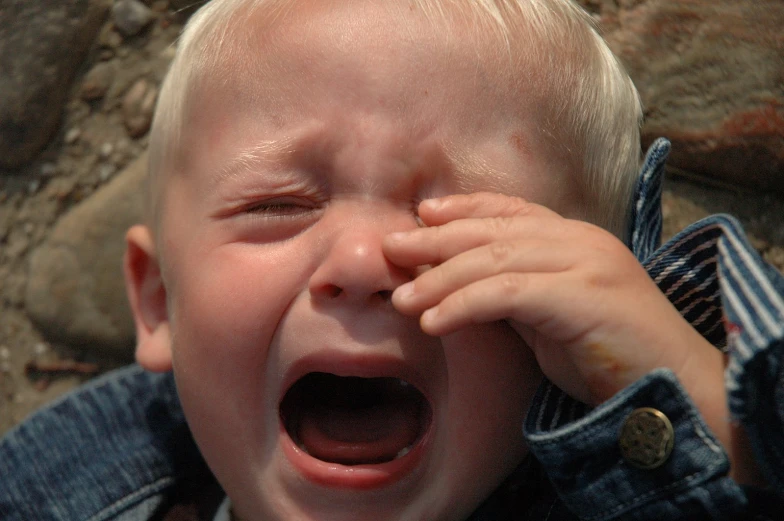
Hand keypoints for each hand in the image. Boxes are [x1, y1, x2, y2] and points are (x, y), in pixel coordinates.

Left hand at [383, 192, 719, 405]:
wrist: (675, 386)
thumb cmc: (609, 354)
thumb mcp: (551, 313)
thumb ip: (514, 289)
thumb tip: (457, 283)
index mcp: (574, 237)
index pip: (510, 210)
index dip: (464, 208)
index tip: (424, 214)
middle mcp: (579, 239)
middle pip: (493, 230)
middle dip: (436, 239)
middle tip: (391, 248)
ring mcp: (584, 263)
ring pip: (494, 258)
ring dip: (440, 279)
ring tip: (402, 300)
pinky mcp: (583, 296)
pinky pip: (508, 293)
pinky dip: (465, 305)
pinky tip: (434, 321)